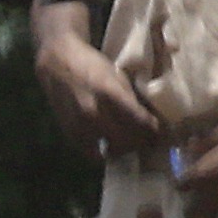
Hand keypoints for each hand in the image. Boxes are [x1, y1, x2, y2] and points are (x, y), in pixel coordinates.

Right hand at [35, 32, 164, 161]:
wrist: (56, 63)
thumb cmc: (90, 65)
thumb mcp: (116, 76)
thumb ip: (130, 99)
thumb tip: (148, 119)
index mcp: (109, 93)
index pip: (140, 121)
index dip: (154, 131)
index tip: (160, 134)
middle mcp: (93, 113)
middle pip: (127, 140)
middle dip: (140, 143)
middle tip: (148, 141)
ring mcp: (79, 126)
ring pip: (110, 151)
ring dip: (123, 150)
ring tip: (129, 144)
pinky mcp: (69, 133)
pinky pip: (92, 153)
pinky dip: (103, 152)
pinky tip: (109, 144)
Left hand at [172, 114, 217, 217]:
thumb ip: (204, 142)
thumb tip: (189, 147)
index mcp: (204, 174)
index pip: (181, 185)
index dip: (182, 182)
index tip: (186, 179)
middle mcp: (215, 195)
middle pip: (192, 213)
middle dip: (191, 207)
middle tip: (196, 200)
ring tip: (212, 211)